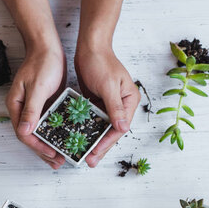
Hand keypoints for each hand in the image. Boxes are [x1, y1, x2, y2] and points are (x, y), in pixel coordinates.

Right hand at [6, 45, 66, 168]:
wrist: (47, 45)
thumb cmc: (42, 63)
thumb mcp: (37, 88)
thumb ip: (31, 111)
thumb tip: (24, 132)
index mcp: (16, 105)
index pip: (23, 133)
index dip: (37, 146)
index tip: (51, 154)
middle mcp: (22, 108)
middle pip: (30, 136)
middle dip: (43, 150)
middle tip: (57, 162)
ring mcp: (33, 107)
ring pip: (39, 131)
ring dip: (49, 144)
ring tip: (60, 157)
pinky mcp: (44, 103)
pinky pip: (48, 123)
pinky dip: (55, 132)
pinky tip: (64, 139)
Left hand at [74, 44, 139, 167]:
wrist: (90, 46)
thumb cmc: (101, 62)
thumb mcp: (108, 85)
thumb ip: (115, 107)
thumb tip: (122, 128)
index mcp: (129, 100)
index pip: (119, 127)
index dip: (107, 142)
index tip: (96, 154)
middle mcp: (122, 104)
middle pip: (112, 130)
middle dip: (101, 146)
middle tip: (89, 161)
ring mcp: (110, 104)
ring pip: (102, 127)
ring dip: (94, 140)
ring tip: (84, 155)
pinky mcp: (98, 101)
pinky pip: (93, 119)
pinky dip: (87, 129)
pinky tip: (79, 139)